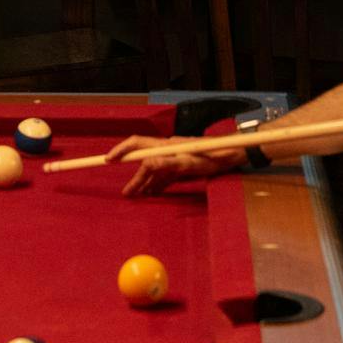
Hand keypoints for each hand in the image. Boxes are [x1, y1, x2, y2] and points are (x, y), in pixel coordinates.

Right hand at [105, 134, 243, 197]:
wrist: (235, 154)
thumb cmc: (215, 157)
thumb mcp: (193, 162)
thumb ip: (170, 163)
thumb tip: (147, 163)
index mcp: (166, 146)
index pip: (138, 144)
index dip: (122, 151)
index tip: (108, 160)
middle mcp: (168, 150)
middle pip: (144, 161)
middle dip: (133, 177)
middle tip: (126, 194)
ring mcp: (176, 158)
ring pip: (154, 171)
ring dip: (145, 183)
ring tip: (137, 197)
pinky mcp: (184, 166)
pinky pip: (166, 176)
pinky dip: (158, 185)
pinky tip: (153, 194)